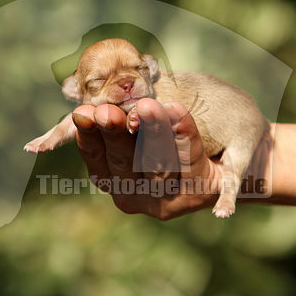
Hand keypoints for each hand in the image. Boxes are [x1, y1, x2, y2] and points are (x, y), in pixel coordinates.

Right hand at [72, 98, 232, 219]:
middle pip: (123, 160)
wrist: (216, 164)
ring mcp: (167, 199)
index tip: (82, 112)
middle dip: (115, 133)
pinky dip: (183, 134)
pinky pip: (189, 159)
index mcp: (112, 180)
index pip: (95, 156)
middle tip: (107, 111)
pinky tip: (177, 112)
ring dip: (152, 131)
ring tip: (147, 106)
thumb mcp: (134, 136)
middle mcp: (135, 194)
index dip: (88, 135)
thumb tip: (80, 95)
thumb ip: (115, 122)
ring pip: (158, 162)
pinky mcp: (197, 192)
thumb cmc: (163, 145)